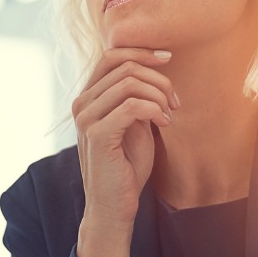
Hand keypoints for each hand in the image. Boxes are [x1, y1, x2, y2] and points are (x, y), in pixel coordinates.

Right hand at [72, 47, 177, 223]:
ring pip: (129, 82)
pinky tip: (164, 123)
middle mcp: (81, 103)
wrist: (114, 205)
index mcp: (88, 97)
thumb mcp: (135, 123)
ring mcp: (85, 117)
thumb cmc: (126, 166)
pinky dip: (155, 110)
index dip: (142, 51)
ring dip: (159, 95)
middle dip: (158, 78)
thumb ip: (136, 96)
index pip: (111, 55)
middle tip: (176, 101)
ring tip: (170, 114)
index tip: (169, 58)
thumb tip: (154, 68)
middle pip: (123, 66)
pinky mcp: (96, 133)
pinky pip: (132, 105)